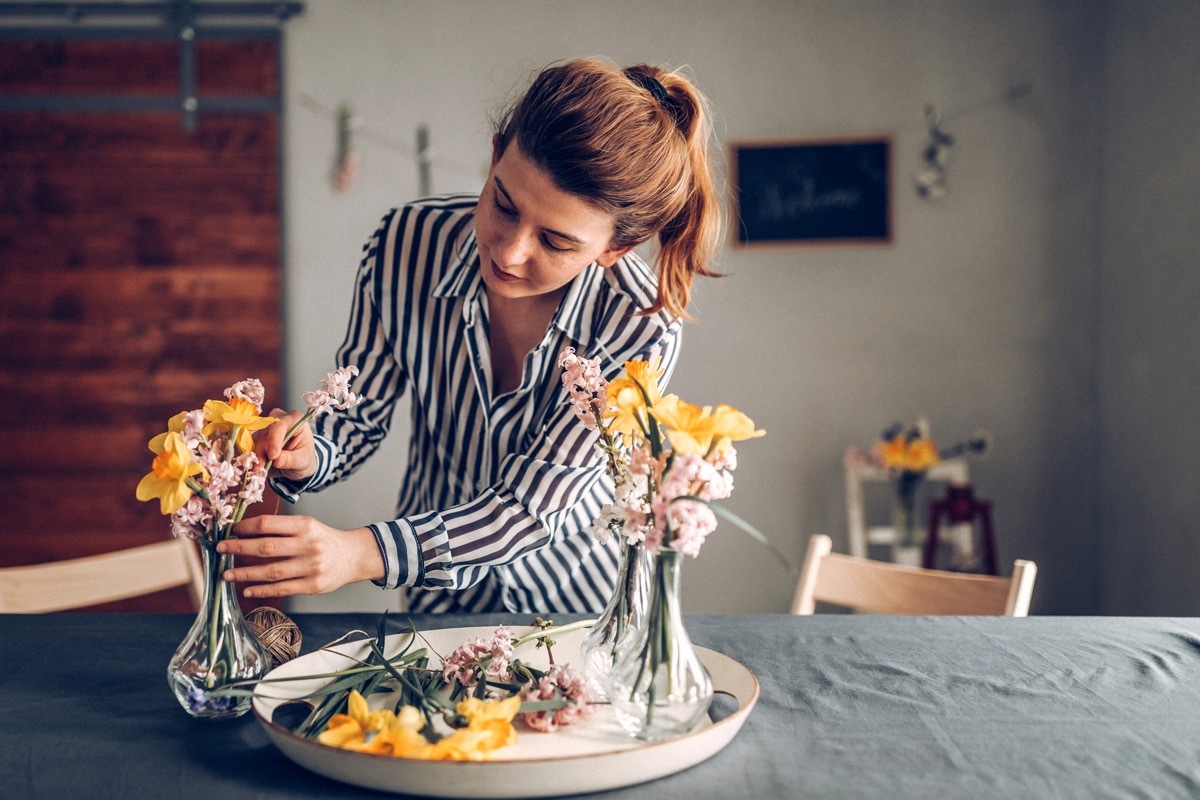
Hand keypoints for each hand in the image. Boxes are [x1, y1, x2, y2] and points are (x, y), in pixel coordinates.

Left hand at [218, 514, 384, 598]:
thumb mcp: (308, 526)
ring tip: (226, 575)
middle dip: (238, 549)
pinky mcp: (312, 586)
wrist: (354, 556)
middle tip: (220, 550)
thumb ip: (282, 528)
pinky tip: (247, 589)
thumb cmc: (324, 540)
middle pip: (266, 547)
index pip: (269, 524)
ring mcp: (310, 567)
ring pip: (270, 571)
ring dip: (244, 574)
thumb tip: (245, 532)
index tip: (232, 531)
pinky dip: (261, 589)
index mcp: (305, 526)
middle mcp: (308, 545)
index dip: (246, 527)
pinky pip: (281, 588)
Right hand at [255, 408, 316, 481]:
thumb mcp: (303, 461)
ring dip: (256, 456)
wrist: (298, 463)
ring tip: (260, 469)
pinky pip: (251, 446)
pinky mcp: (258, 437)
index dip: (274, 440)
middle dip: (262, 450)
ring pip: (256, 440)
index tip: (273, 456)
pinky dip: (253, 457)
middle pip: (265, 432)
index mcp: (295, 420)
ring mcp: (267, 428)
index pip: (280, 425)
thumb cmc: (304, 458)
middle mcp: (279, 420)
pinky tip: (256, 467)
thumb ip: (290, 459)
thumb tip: (276, 460)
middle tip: (262, 467)